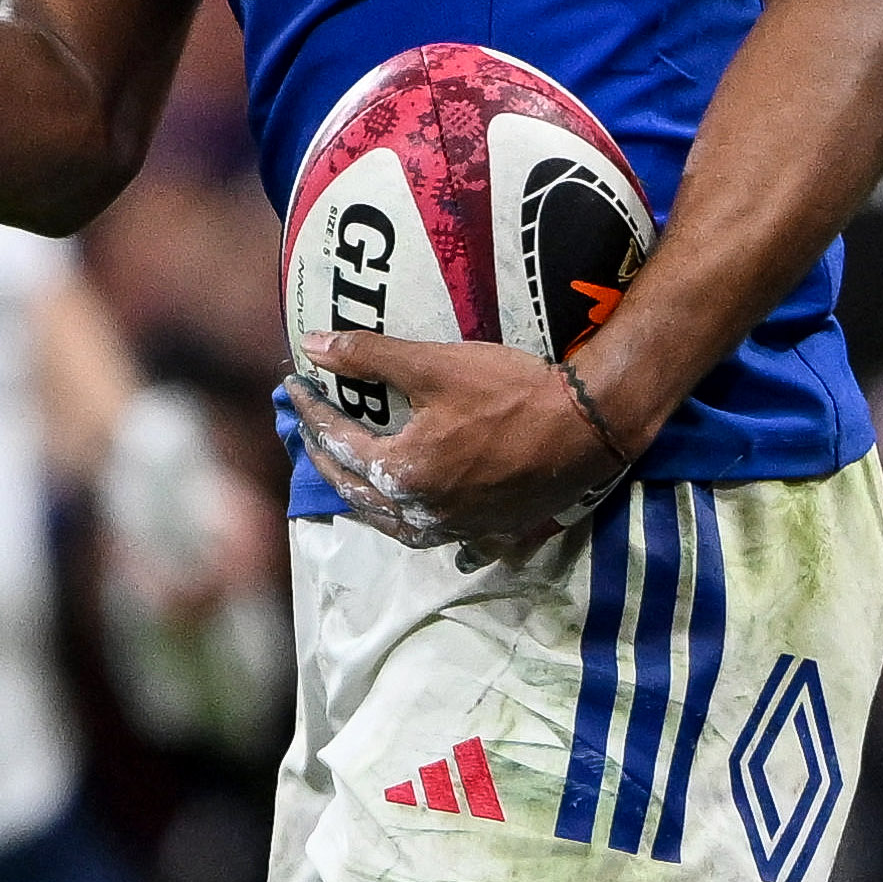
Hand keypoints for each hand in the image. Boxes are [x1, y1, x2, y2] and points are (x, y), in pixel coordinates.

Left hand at [288, 330, 629, 558]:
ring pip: (389, 522)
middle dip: (325, 457)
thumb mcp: (435, 365)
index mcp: (401, 473)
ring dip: (361, 497)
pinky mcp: (484, 532)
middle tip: (308, 430)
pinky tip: (407, 511)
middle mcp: (421, 511)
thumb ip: (370, 357)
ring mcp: (454, 529)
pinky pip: (433, 537)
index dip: (311, 410)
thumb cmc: (511, 392)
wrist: (588, 426)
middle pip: (355, 490)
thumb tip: (313, 344)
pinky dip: (408, 521)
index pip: (338, 441)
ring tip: (346, 472)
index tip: (294, 385)